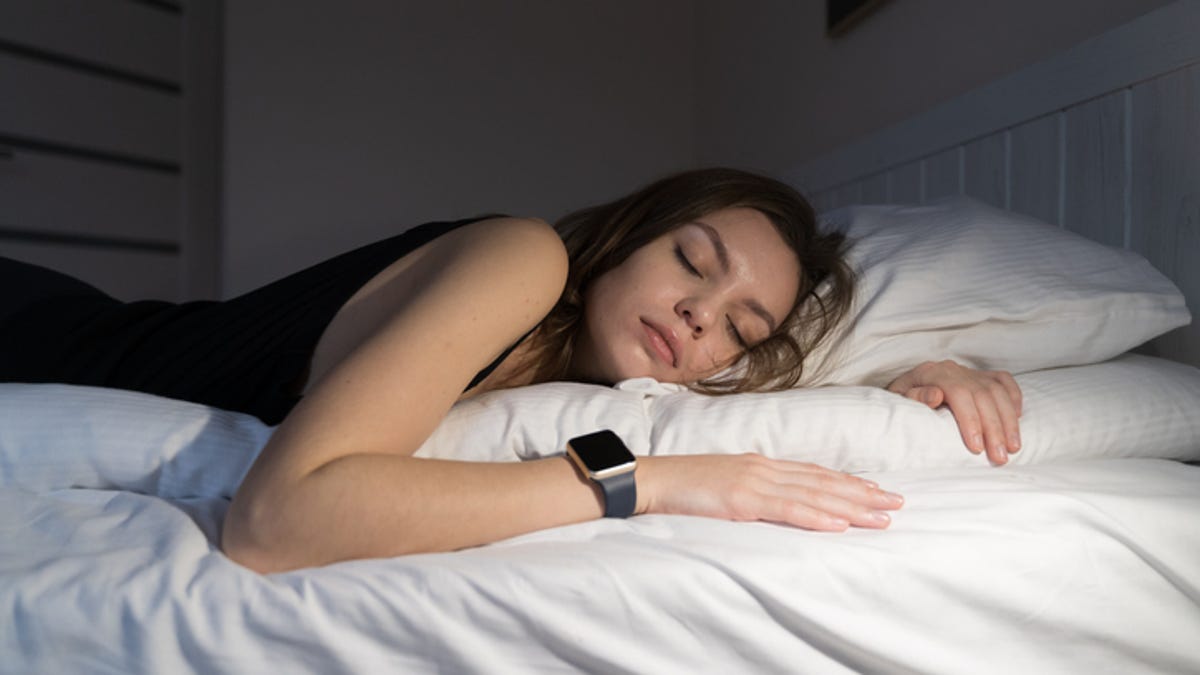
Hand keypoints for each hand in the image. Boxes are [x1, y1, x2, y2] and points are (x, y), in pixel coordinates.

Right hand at [636, 453, 903, 530]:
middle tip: (897, 503)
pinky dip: (816, 516)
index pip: (814, 472)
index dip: (847, 481)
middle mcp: (765, 468)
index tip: (876, 490)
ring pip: (814, 495)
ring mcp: (755, 483)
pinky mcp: (743, 500)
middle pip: (823, 481)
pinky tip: (839, 524)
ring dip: (851, 507)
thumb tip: (775, 497)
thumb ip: (753, 487)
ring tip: (881, 516)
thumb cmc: (684, 484)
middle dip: (863, 493)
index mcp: (761, 464)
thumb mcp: (726, 481)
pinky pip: (787, 510)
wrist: (652, 478)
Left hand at [887, 360, 1022, 464]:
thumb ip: (915, 397)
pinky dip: (1014, 398)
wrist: (904, 386)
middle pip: (983, 395)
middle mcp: (955, 370)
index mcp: (933, 373)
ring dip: (1009, 420)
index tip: (976, 448)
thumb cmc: (901, 399)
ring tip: (1013, 447)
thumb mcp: (898, 399)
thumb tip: (936, 395)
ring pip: (998, 391)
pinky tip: (1018, 418)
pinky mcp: (981, 376)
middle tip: (1000, 457)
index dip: (970, 420)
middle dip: (994, 428)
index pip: (959, 393)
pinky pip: (1004, 381)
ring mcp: (970, 372)